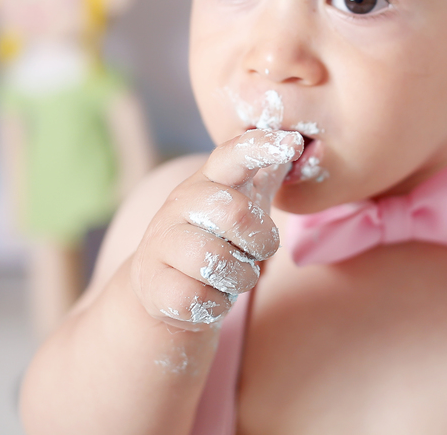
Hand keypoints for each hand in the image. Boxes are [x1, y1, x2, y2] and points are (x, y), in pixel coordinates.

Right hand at [130, 129, 303, 331]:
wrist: (161, 287)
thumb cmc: (213, 239)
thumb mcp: (238, 205)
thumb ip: (263, 175)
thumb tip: (295, 142)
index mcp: (208, 181)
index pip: (232, 154)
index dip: (262, 146)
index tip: (293, 143)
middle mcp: (179, 204)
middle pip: (234, 212)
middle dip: (260, 240)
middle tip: (258, 252)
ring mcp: (161, 242)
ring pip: (215, 261)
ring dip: (240, 277)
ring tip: (233, 276)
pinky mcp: (152, 283)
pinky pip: (198, 298)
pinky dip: (217, 304)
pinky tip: (210, 297)